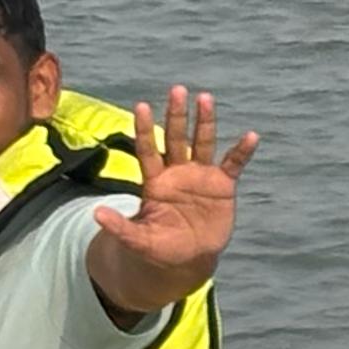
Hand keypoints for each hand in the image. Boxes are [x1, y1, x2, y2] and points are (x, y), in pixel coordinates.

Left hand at [100, 86, 259, 289]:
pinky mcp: (222, 185)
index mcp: (155, 181)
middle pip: (176, 138)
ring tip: (205, 98)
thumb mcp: (138, 241)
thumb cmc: (161, 248)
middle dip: (176, 115)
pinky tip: (251, 137)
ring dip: (205, 122)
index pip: (148, 150)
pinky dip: (242, 151)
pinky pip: (233, 164)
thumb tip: (97, 214)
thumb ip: (120, 227)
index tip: (142, 106)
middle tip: (177, 90)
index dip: (145, 129)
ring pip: (203, 143)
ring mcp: (201, 176)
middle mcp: (177, 172)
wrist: (190, 258)